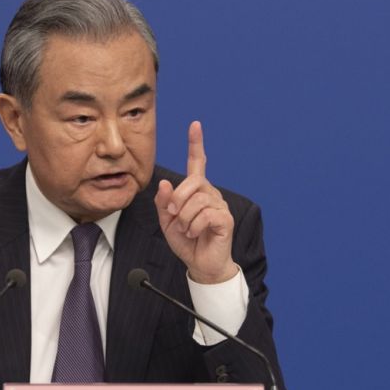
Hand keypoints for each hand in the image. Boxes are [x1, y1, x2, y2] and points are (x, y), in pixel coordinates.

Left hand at [154, 121, 236, 283]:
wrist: (200, 264)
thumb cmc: (186, 241)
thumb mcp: (167, 221)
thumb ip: (163, 203)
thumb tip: (165, 183)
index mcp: (196, 191)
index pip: (197, 163)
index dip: (196, 144)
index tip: (195, 125)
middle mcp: (210, 193)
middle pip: (192, 182)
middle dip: (178, 200)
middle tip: (174, 217)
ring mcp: (219, 205)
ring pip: (197, 201)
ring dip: (185, 219)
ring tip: (187, 230)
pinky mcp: (225, 219)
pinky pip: (205, 215)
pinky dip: (194, 227)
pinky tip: (195, 234)